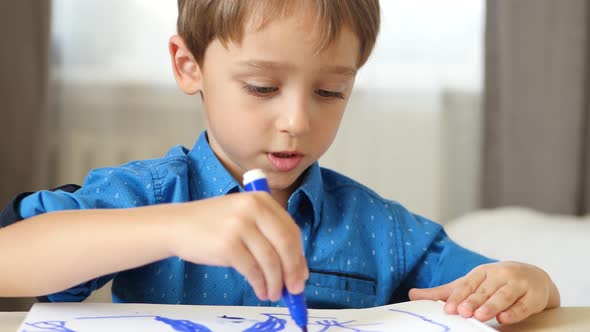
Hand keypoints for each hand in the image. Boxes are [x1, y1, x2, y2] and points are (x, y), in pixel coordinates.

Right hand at [165, 192, 307, 301]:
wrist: (177, 225)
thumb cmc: (213, 225)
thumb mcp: (243, 216)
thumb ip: (268, 234)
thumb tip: (295, 268)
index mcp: (261, 199)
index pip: (291, 230)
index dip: (300, 255)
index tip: (302, 274)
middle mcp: (253, 208)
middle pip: (286, 244)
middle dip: (294, 271)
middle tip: (295, 289)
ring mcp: (240, 225)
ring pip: (270, 260)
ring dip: (276, 282)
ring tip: (273, 294)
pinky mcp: (227, 245)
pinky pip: (253, 270)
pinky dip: (260, 284)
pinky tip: (260, 290)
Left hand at [408, 261, 559, 323]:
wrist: (533, 277)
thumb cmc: (494, 283)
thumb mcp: (470, 285)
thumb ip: (443, 292)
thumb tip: (411, 294)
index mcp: (482, 272)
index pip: (468, 284)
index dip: (458, 296)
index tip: (448, 309)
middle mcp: (500, 274)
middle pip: (484, 290)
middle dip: (473, 301)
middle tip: (462, 312)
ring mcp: (518, 284)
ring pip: (504, 295)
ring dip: (491, 305)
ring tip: (479, 316)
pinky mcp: (534, 296)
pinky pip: (523, 305)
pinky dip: (514, 312)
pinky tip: (504, 319)